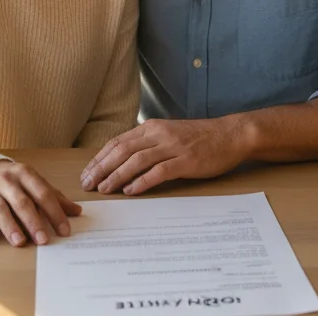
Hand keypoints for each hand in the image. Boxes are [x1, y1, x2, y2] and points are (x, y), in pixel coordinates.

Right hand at [0, 161, 81, 246]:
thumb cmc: (11, 181)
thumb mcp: (32, 183)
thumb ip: (53, 197)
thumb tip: (77, 211)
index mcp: (25, 174)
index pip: (43, 193)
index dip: (54, 212)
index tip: (64, 231)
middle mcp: (6, 180)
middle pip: (21, 202)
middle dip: (33, 222)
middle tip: (43, 240)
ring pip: (0, 208)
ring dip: (10, 226)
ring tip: (20, 242)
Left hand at [80, 118, 252, 196]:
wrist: (230, 135)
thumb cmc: (200, 138)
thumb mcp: (169, 135)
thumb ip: (148, 144)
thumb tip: (122, 162)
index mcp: (152, 127)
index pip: (118, 142)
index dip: (99, 158)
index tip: (87, 173)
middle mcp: (159, 134)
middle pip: (122, 150)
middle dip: (102, 168)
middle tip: (88, 184)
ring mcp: (173, 147)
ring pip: (137, 160)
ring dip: (117, 175)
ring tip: (104, 189)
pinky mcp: (187, 160)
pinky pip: (160, 171)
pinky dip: (143, 181)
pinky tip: (131, 190)